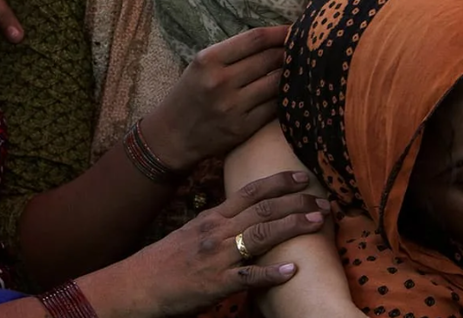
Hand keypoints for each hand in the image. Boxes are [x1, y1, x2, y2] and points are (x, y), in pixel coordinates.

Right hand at [130, 171, 328, 314]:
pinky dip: (271, 273)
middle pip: (263, 209)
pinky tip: (291, 270)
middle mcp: (217, 231)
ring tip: (317, 223)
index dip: (279, 182)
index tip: (303, 178)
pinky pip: (248, 277)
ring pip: (260, 235)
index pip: (251, 192)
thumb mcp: (194, 231)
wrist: (138, 283)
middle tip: (324, 202)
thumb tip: (248, 214)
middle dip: (296, 203)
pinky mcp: (216, 283)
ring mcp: (218, 256)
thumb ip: (222, 222)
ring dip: (291, 226)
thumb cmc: (167, 260)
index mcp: (214, 217)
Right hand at [144, 26, 287, 169]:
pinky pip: (274, 107)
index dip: (280, 32)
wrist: (172, 135)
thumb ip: (233, 52)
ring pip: (276, 83)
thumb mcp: (202, 65)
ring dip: (290, 74)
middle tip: (302, 49)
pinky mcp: (242, 128)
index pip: (255, 39)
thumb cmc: (191, 94)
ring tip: (300, 68)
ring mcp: (232, 106)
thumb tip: (273, 39)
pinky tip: (289, 92)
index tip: (295, 29)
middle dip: (289, 52)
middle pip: (269, 59)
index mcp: (208, 60)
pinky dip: (284, 97)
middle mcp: (220, 81)